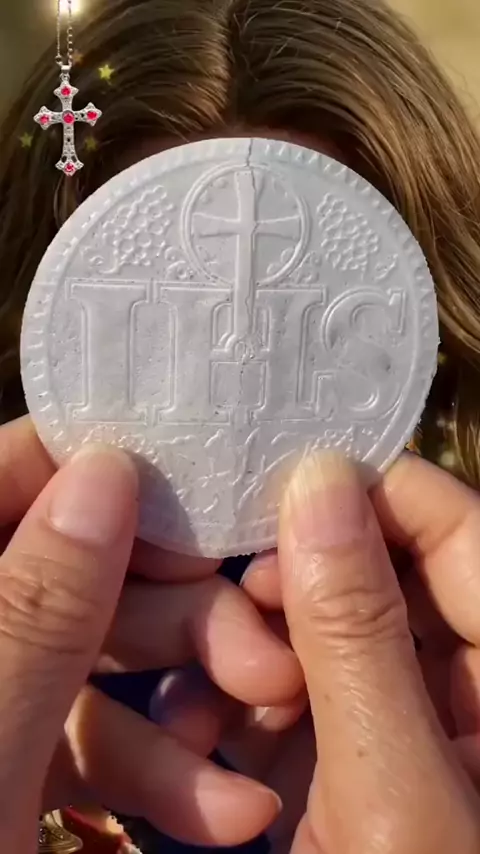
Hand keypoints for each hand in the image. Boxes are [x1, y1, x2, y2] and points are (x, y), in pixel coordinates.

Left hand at [0, 418, 301, 850]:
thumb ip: (31, 611)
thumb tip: (105, 474)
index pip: (9, 474)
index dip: (101, 474)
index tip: (196, 513)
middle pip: (82, 566)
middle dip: (181, 617)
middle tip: (262, 656)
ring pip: (104, 655)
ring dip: (189, 703)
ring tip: (254, 760)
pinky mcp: (23, 752)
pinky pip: (97, 732)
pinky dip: (162, 767)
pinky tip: (227, 811)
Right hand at [182, 453, 479, 851]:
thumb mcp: (392, 789)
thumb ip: (357, 633)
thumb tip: (320, 479)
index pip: (455, 529)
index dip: (372, 493)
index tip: (276, 487)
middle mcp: (457, 685)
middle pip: (375, 577)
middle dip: (292, 587)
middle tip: (234, 606)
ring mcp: (392, 726)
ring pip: (316, 631)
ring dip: (247, 651)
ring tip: (204, 695)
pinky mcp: (337, 766)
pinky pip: (286, 696)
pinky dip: (235, 706)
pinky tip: (193, 729)